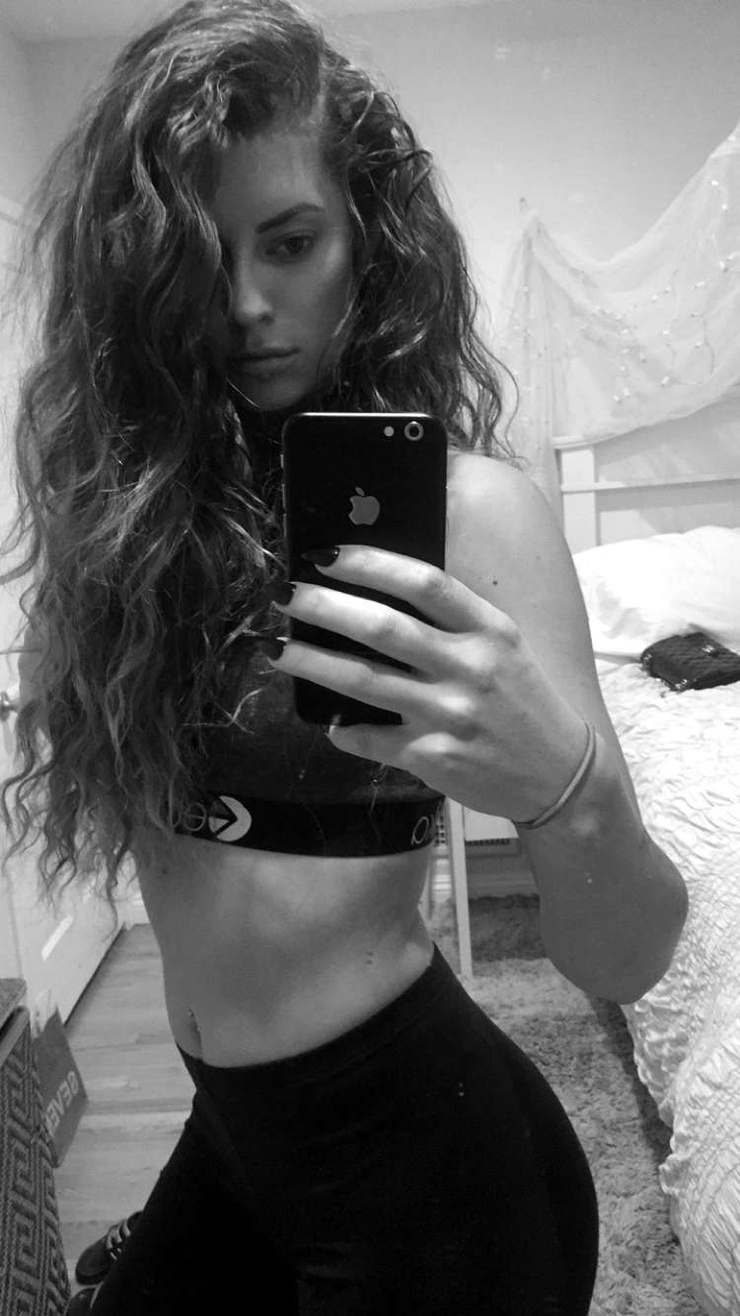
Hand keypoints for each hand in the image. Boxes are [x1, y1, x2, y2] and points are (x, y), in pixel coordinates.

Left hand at [266, 545, 588, 819]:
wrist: (560, 775)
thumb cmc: (523, 702)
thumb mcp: (504, 647)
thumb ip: (454, 621)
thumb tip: (377, 593)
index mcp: (490, 631)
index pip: (424, 583)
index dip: (370, 563)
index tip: (327, 554)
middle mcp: (470, 668)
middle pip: (383, 628)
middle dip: (324, 607)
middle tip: (285, 595)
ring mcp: (450, 715)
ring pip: (363, 681)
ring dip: (312, 662)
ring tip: (279, 651)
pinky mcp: (434, 758)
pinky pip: (371, 738)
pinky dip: (342, 730)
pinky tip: (329, 722)